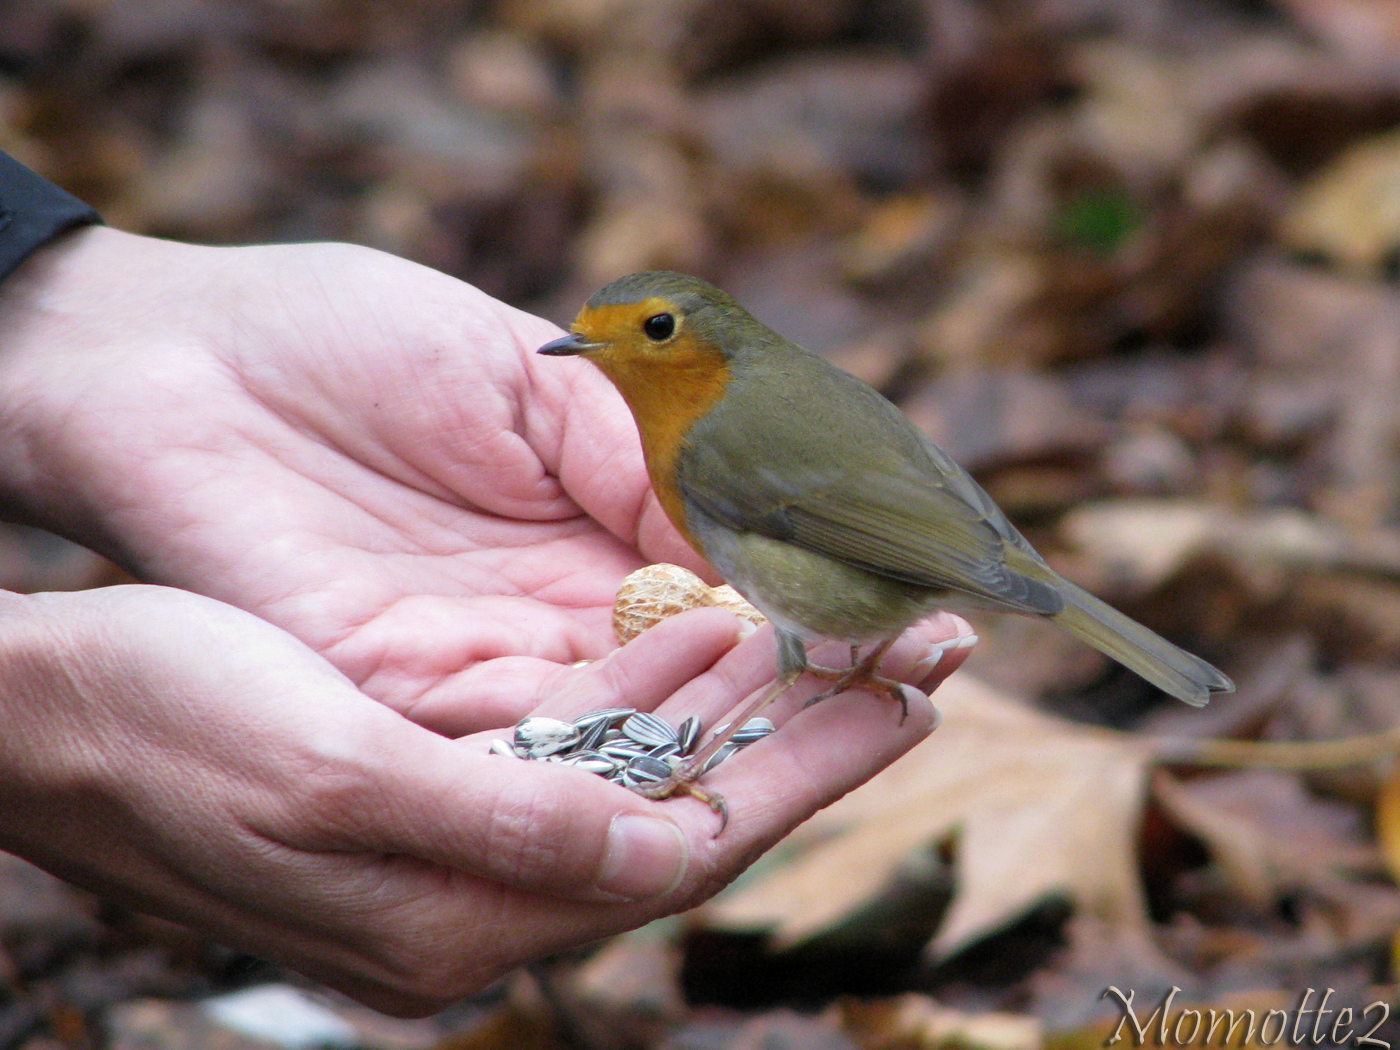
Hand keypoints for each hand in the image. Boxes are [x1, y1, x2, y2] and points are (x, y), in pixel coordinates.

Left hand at [0, 226, 966, 730]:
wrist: (178, 361)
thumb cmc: (350, 336)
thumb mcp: (532, 375)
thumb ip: (640, 457)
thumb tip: (748, 533)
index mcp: (589, 532)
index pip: (736, 593)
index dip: (833, 600)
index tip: (935, 600)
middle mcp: (554, 616)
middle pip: (708, 678)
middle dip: (829, 676)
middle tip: (941, 662)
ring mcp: (487, 668)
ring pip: (641, 723)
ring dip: (760, 715)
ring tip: (878, 694)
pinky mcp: (406, 702)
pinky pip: (532, 741)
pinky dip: (633, 731)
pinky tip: (733, 705)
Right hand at [0, 584, 958, 1014]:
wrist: (49, 707)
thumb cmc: (166, 727)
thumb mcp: (329, 777)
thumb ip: (502, 826)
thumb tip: (661, 854)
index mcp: (461, 911)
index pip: (685, 847)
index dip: (806, 773)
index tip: (907, 700)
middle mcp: (480, 890)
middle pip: (692, 810)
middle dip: (809, 735)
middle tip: (917, 661)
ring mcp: (465, 835)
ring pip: (649, 768)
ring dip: (741, 701)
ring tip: (837, 631)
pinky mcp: (443, 778)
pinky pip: (584, 735)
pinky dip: (654, 683)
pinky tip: (705, 629)